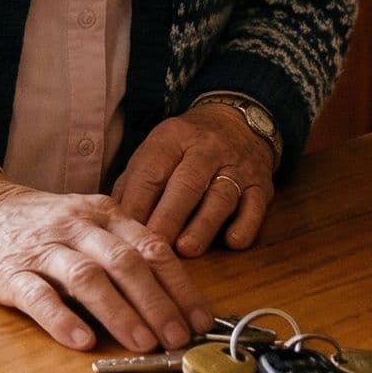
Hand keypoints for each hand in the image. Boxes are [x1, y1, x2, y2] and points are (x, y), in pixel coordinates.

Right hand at [0, 170, 212, 353]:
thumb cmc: (42, 226)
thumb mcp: (88, 223)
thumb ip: (124, 250)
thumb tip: (174, 299)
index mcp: (103, 215)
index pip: (151, 248)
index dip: (180, 286)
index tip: (201, 319)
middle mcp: (76, 228)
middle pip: (125, 263)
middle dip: (157, 303)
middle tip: (178, 337)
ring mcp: (42, 249)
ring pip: (86, 277)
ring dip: (119, 312)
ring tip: (142, 343)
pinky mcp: (10, 272)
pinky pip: (37, 295)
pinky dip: (61, 318)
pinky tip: (81, 341)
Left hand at [109, 102, 274, 258]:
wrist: (237, 122)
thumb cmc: (184, 148)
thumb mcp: (155, 152)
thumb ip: (132, 184)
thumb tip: (110, 220)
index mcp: (172, 138)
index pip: (152, 170)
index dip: (137, 203)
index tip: (124, 232)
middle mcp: (207, 149)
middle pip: (186, 183)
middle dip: (169, 216)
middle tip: (155, 246)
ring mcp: (237, 166)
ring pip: (221, 196)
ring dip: (204, 224)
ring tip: (187, 250)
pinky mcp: (262, 185)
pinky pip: (256, 206)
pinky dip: (245, 225)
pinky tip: (232, 242)